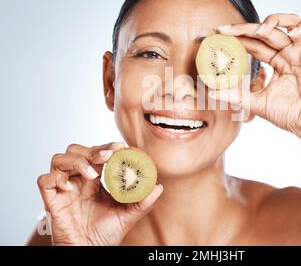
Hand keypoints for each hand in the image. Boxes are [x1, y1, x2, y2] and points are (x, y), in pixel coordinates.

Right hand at [37, 142, 162, 245]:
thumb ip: (143, 201)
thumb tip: (158, 187)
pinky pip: (44, 180)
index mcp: (95, 180)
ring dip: (76, 161)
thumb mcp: (129, 215)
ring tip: (91, 175)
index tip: (121, 147)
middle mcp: (78, 180)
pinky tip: (70, 188)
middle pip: (76, 151)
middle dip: (92, 150)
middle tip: (107, 156)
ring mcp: (64, 189)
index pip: (96, 153)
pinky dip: (55, 178)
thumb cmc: (107, 234)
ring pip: (59, 159)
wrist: (91, 251)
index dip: (106, 146)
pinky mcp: (51, 200)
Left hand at [211, 13, 300, 136]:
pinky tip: (291, 33)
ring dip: (275, 20)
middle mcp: (290, 53)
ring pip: (292, 22)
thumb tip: (212, 93)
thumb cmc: (288, 114)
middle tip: (227, 29)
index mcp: (277, 62)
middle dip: (247, 28)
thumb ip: (236, 95)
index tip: (220, 35)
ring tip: (259, 29)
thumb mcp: (256, 102)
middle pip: (268, 31)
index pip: (256, 43)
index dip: (239, 37)